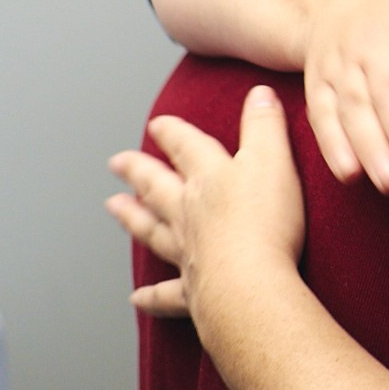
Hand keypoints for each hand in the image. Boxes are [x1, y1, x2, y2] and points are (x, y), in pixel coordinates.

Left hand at [106, 86, 308, 320]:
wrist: (251, 285)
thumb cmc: (265, 223)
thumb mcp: (273, 160)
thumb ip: (264, 125)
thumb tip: (258, 92)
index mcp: (209, 178)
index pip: (185, 146)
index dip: (172, 133)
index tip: (157, 124)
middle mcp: (189, 213)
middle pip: (157, 186)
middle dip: (138, 171)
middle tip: (116, 162)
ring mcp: (187, 252)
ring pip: (152, 231)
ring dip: (133, 218)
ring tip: (114, 208)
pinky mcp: (193, 290)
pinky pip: (166, 293)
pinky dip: (151, 296)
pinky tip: (137, 298)